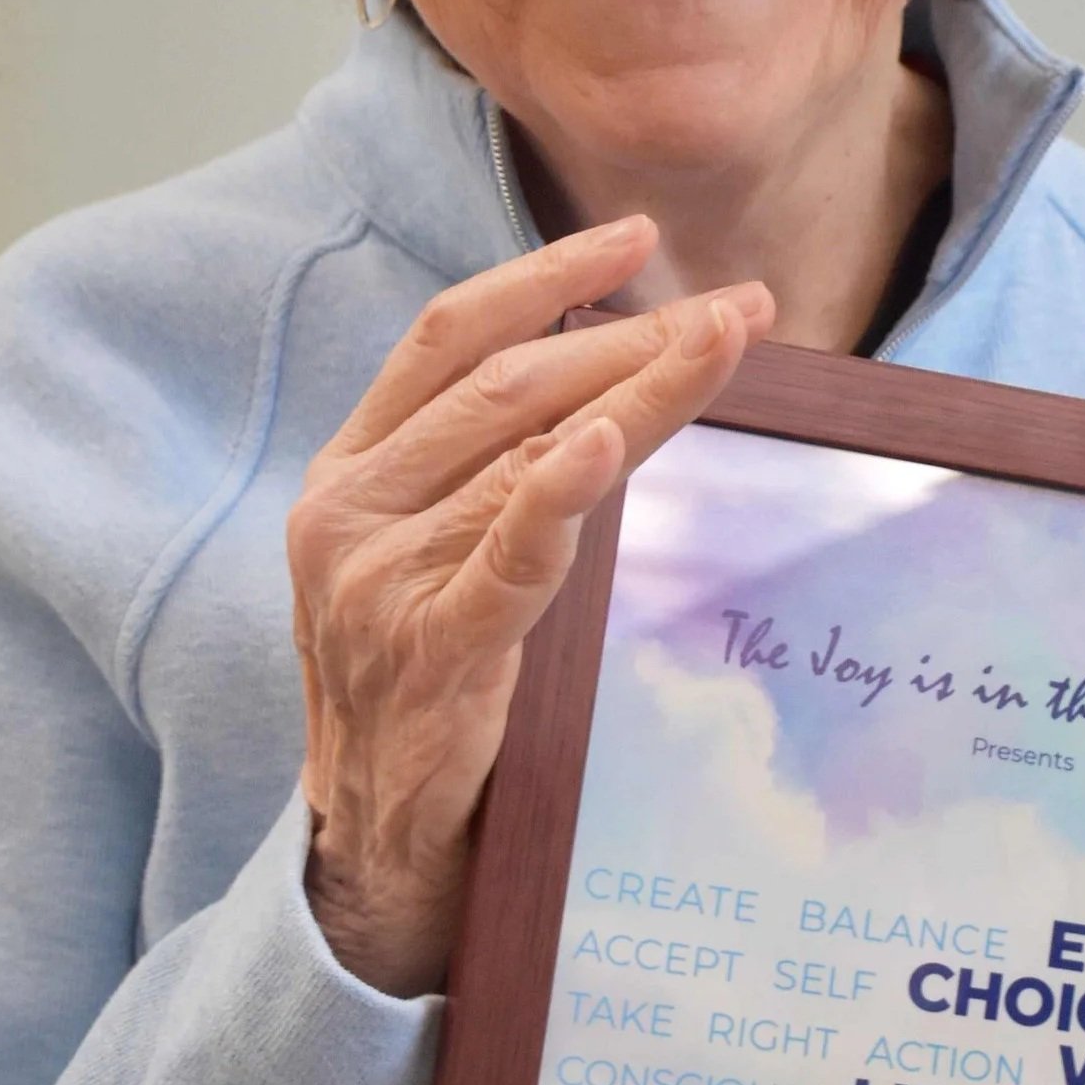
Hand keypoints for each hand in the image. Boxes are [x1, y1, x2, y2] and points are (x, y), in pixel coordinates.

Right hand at [287, 215, 770, 996]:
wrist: (376, 847)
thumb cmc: (423, 695)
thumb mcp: (428, 565)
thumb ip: (485, 482)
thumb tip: (614, 397)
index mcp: (348, 474)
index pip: (445, 340)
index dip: (541, 279)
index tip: (636, 237)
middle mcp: (349, 512)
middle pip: (506, 387)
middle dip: (628, 334)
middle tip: (737, 306)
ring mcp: (380, 581)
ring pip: (527, 454)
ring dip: (640, 393)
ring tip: (727, 345)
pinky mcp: (429, 650)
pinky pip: (510, 554)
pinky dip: (564, 491)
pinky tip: (611, 440)